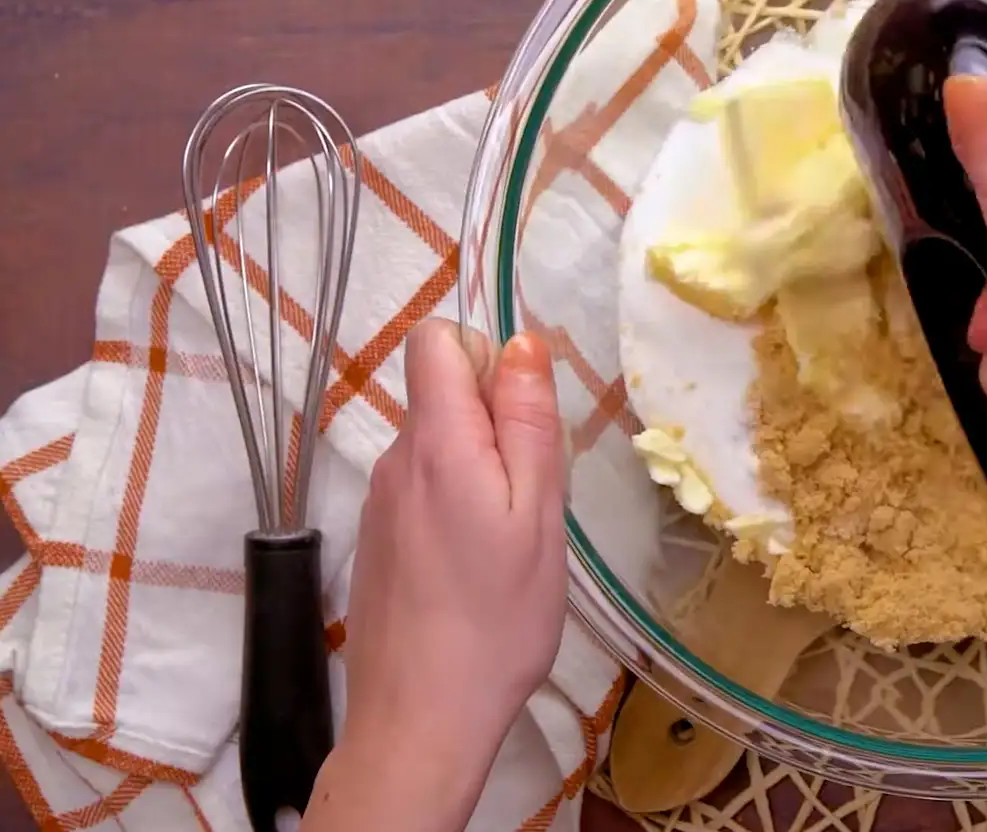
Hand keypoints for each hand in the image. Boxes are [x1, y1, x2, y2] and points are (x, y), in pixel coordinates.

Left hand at [307, 319, 567, 829]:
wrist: (422, 718)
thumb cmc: (498, 620)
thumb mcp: (539, 514)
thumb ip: (528, 422)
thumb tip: (522, 341)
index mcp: (438, 444)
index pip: (436, 339)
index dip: (484, 355)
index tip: (522, 415)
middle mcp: (396, 460)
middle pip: (440, 391)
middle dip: (495, 420)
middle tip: (532, 495)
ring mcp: (379, 501)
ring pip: (437, 443)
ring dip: (480, 467)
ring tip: (510, 539)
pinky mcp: (377, 538)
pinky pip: (423, 487)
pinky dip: (457, 505)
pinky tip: (478, 566)